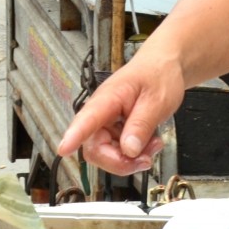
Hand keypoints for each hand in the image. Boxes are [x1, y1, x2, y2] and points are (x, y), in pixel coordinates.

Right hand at [56, 53, 180, 174]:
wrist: (164, 66)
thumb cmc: (158, 75)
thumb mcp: (156, 102)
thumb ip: (141, 126)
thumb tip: (129, 150)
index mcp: (107, 99)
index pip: (86, 119)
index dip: (74, 136)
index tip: (64, 149)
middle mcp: (101, 113)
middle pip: (95, 149)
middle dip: (120, 162)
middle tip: (145, 159)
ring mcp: (106, 123)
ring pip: (107, 155)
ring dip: (131, 159)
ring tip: (153, 145)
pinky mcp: (114, 130)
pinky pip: (118, 152)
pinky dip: (135, 154)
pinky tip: (150, 142)